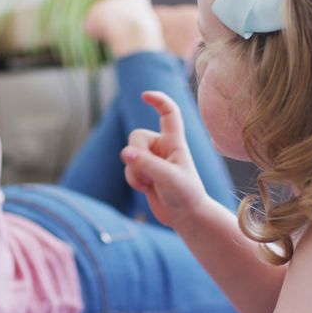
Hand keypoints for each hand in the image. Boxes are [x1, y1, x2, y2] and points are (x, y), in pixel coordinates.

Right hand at [121, 91, 211, 231]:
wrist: (186, 217)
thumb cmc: (185, 195)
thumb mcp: (168, 178)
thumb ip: (147, 165)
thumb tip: (125, 153)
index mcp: (174, 142)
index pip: (169, 114)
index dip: (158, 101)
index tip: (144, 95)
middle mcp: (162, 147)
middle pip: (136, 136)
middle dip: (136, 154)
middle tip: (147, 171)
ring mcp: (152, 160)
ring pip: (129, 155)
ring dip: (135, 172)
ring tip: (150, 184)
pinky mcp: (144, 173)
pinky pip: (128, 169)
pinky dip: (134, 180)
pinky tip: (146, 189)